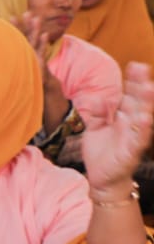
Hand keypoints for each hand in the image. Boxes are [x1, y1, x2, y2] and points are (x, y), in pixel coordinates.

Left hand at [81, 62, 153, 193]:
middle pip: (138, 102)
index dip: (132, 82)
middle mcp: (131, 125)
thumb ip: (96, 114)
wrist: (102, 178)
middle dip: (140, 85)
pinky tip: (144, 117)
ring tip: (148, 87)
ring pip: (142, 117)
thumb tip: (97, 98)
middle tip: (142, 68)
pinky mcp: (131, 151)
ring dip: (146, 103)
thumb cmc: (101, 153)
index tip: (134, 65)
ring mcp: (133, 137)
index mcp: (123, 119)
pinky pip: (139, 138)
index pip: (129, 96)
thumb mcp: (94, 130)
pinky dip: (142, 128)